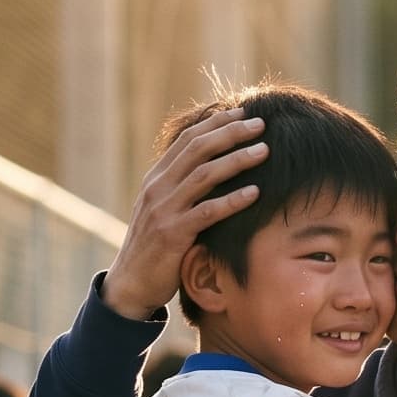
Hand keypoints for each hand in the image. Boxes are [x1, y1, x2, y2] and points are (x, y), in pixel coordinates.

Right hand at [102, 110, 268, 321]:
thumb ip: (181, 188)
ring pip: (204, 175)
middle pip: (198, 149)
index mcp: (157, 178)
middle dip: (230, 133)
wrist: (131, 282)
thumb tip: (209, 169)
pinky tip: (255, 193)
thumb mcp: (163, 210)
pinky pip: (208, 212)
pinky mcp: (174, 234)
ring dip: (237, 160)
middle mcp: (158, 188)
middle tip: (260, 124)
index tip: (240, 113)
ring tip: (264, 150)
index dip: (215, 124)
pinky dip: (232, 200)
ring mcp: (165, 209)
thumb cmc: (154, 246)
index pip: (188, 140)